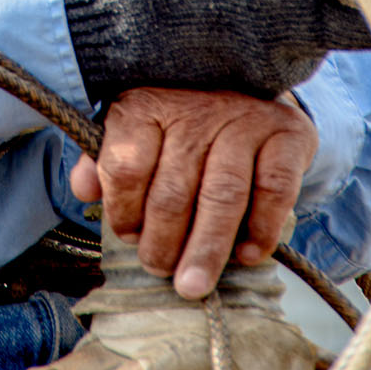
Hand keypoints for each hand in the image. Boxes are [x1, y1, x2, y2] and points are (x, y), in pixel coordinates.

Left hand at [68, 85, 318, 298]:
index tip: (128, 236)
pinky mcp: (287, 134)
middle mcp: (195, 109)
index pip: (126, 166)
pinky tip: (247, 255)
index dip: (124, 211)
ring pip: (222, 196)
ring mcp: (244, 119)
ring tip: (192, 285)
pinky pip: (274, 189)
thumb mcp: (136, 128)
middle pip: (173, 190)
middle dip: (163, 243)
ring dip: (206, 248)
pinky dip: (262, 229)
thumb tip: (82, 190)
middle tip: (159, 271)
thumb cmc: (181, 121)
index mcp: (147, 105)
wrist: (250, 84)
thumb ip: (104, 160)